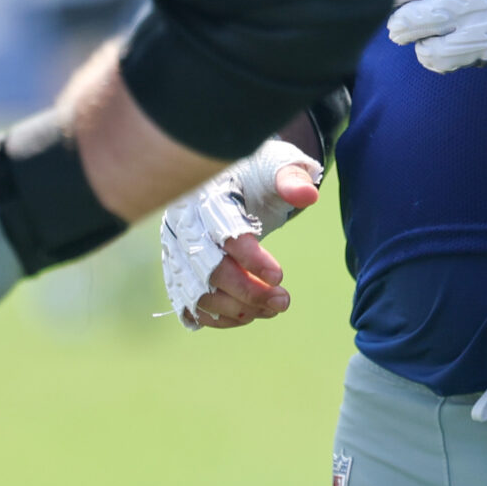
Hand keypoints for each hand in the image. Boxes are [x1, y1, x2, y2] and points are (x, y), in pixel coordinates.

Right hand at [160, 139, 321, 327]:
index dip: (251, 258)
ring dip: (238, 309)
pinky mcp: (179, 272)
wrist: (230, 182)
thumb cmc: (254, 175)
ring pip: (199, 293)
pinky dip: (221, 317)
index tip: (280, 276)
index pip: (224, 233)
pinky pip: (193, 305)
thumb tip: (309, 195)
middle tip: (284, 301)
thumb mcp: (274, 167)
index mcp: (206, 197)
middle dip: (248, 291)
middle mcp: (183, 227)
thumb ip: (291, 179)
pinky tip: (252, 314)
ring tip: (274, 308)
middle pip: (209, 269)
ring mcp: (177, 253)